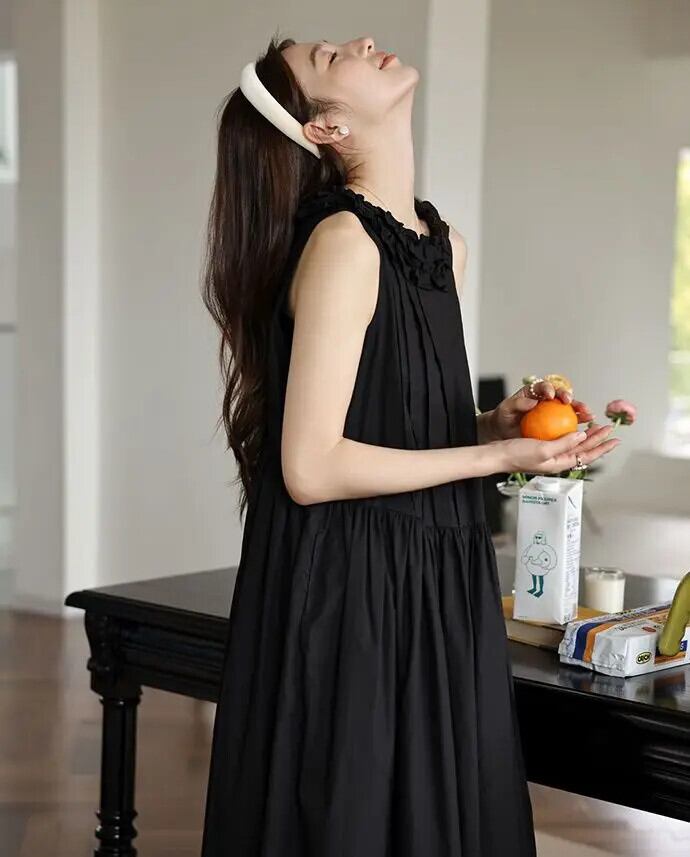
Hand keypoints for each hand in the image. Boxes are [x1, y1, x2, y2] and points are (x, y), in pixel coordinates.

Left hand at [488, 379, 595, 441]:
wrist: (503, 431)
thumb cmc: (504, 418)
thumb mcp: (506, 409)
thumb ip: (517, 403)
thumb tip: (532, 401)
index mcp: (533, 392)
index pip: (543, 386)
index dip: (548, 388)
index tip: (550, 395)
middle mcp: (545, 399)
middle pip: (560, 394)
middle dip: (567, 396)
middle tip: (569, 401)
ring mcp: (552, 410)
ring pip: (569, 407)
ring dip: (580, 408)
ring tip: (587, 413)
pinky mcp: (557, 422)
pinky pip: (570, 421)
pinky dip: (579, 422)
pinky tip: (587, 426)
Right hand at [491, 424, 620, 475]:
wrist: (497, 454)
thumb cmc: (516, 455)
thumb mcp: (542, 450)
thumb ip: (564, 444)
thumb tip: (582, 436)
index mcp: (559, 463)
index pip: (587, 455)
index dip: (602, 446)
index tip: (614, 439)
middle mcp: (557, 459)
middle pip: (583, 450)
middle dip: (598, 440)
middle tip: (609, 429)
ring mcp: (550, 453)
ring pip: (574, 445)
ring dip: (587, 437)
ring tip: (595, 429)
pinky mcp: (542, 446)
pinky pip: (563, 440)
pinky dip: (572, 434)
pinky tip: (572, 428)